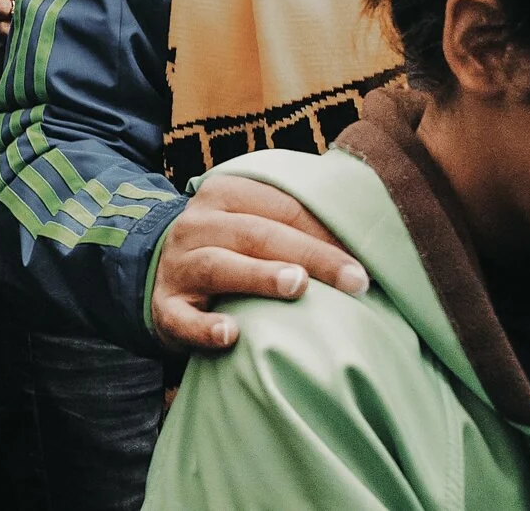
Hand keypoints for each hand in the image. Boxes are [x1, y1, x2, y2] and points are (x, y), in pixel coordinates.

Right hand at [151, 174, 367, 353]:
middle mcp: (197, 225)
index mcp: (224, 195)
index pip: (281, 206)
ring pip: (218, 265)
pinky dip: (204, 327)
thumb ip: (293, 221)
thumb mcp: (250, 222)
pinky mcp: (165, 307)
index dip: (325, 231)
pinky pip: (182, 317)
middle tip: (356, 281)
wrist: (162, 273)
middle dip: (311, 255)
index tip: (366, 260)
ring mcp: (178, 265)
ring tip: (297, 285)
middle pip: (257, 234)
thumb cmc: (229, 250)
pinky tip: (229, 334)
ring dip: (259, 275)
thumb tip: (367, 238)